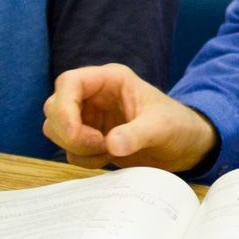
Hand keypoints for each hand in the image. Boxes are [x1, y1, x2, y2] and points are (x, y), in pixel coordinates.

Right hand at [42, 64, 217, 171]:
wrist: (184, 146)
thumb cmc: (177, 126)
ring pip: (56, 129)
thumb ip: (137, 134)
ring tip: (106, 151)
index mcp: (110, 80)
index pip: (69, 82)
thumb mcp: (162, 127)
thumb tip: (111, 144)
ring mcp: (90, 117)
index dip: (63, 106)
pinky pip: (69, 149)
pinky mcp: (89, 138)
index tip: (74, 132)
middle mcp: (94, 96)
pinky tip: (107, 157)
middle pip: (55, 107)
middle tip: (98, 145)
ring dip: (75, 146)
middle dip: (69, 131)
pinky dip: (83, 158)